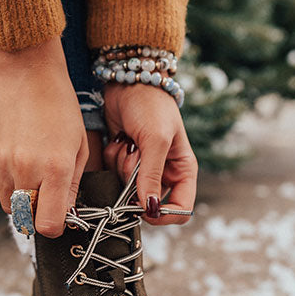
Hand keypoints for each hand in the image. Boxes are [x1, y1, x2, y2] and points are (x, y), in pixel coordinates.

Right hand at [0, 37, 87, 237]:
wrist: (26, 72)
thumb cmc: (60, 105)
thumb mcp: (79, 145)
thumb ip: (73, 184)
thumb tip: (67, 213)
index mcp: (55, 167)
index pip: (49, 225)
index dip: (57, 225)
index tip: (62, 214)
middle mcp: (26, 169)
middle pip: (28, 220)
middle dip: (40, 214)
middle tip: (50, 194)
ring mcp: (2, 164)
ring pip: (11, 208)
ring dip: (23, 202)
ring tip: (35, 177)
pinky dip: (8, 190)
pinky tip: (19, 169)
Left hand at [102, 83, 196, 225]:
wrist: (127, 80)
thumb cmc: (151, 106)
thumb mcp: (156, 140)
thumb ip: (152, 175)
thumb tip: (150, 208)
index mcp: (183, 170)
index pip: (180, 209)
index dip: (163, 215)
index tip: (144, 208)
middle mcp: (164, 173)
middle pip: (147, 200)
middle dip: (135, 181)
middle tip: (135, 155)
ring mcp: (141, 168)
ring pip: (126, 188)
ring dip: (122, 166)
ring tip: (128, 141)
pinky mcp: (122, 160)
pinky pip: (112, 174)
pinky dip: (112, 159)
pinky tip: (119, 139)